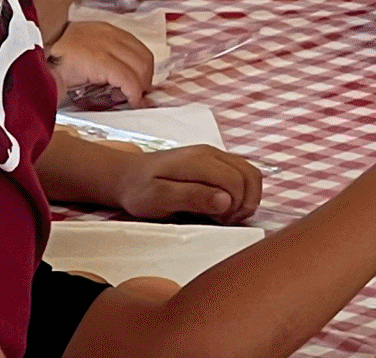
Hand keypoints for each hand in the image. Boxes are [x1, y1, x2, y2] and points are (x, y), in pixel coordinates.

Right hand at [48, 20, 157, 108]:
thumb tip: (119, 83)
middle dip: (144, 78)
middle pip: (143, 56)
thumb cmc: (49, 64)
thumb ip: (100, 61)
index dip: (141, 68)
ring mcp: (103, 45)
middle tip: (138, 95)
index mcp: (101, 30)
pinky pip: (128, 79)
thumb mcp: (81, 55)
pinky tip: (130, 101)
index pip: (135, 46)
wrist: (30, 66)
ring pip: (140, 66)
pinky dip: (134, 93)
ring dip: (140, 87)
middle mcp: (106, 33)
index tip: (139, 84)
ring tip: (131, 99)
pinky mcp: (100, 61)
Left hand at [107, 142, 263, 223]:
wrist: (125, 176)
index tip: (220, 222)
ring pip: (249, 173)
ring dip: (246, 198)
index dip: (236, 207)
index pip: (238, 181)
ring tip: (225, 215)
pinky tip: (222, 206)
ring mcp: (213, 155)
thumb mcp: (159, 199)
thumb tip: (225, 201)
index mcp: (199, 160)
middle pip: (250, 176)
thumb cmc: (139, 191)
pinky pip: (240, 173)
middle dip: (245, 203)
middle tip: (224, 221)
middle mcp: (211, 153)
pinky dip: (241, 192)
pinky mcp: (213, 161)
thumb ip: (193, 197)